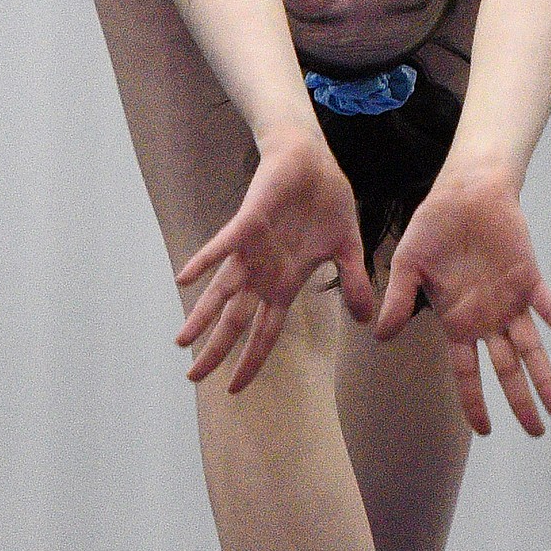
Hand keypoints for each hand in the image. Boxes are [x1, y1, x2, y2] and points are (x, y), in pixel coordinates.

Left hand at [175, 127, 373, 391]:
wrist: (315, 161)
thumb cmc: (326, 203)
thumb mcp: (349, 248)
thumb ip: (352, 283)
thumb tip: (368, 320)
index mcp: (285, 282)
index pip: (265, 331)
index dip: (251, 360)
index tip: (234, 388)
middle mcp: (263, 272)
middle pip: (236, 320)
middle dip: (215, 350)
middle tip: (193, 379)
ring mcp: (252, 249)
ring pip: (222, 290)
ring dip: (202, 315)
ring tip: (182, 342)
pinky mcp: (248, 222)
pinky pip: (223, 245)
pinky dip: (204, 261)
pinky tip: (185, 278)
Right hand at [374, 162, 550, 436]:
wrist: (464, 193)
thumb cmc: (433, 227)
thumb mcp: (408, 265)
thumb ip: (399, 299)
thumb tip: (380, 334)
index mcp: (456, 321)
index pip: (467, 372)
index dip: (474, 401)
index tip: (484, 431)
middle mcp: (485, 319)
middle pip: (506, 370)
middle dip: (520, 402)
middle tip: (536, 431)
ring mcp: (509, 302)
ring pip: (530, 349)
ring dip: (544, 378)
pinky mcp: (529, 280)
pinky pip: (549, 311)